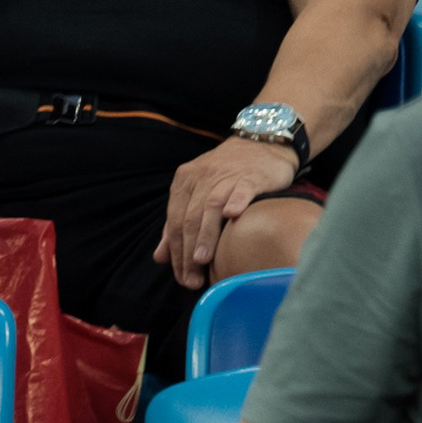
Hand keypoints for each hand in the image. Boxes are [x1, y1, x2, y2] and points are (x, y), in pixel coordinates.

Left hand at [154, 135, 299, 288]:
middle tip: (191, 279)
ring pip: (210, 207)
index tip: (180, 277)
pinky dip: (235, 201)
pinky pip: (241, 189)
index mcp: (184, 182)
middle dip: (187, 251)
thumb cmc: (227, 174)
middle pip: (189, 218)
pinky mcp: (251, 176)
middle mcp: (201, 178)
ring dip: (205, 234)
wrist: (261, 143)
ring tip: (202, 260)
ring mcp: (226, 176)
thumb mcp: (197, 193)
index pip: (174, 221)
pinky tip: (231, 216)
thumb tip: (160, 258)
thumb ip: (178, 224)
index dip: (175, 251)